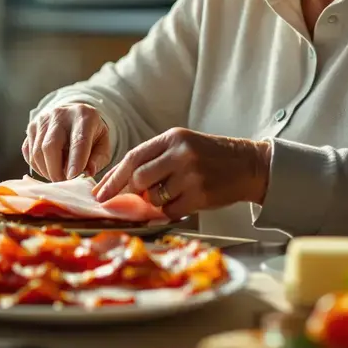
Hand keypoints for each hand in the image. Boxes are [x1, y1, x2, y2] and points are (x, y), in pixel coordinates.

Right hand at [22, 104, 110, 180]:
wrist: (74, 116)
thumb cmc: (91, 134)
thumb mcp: (103, 144)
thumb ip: (98, 159)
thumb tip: (88, 172)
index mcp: (84, 115)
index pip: (78, 140)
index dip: (75, 160)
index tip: (72, 177)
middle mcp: (60, 114)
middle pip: (51, 146)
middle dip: (55, 170)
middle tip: (63, 182)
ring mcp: (43, 119)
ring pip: (37, 151)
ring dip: (46, 170)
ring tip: (58, 175)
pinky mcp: (31, 127)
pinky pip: (29, 152)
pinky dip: (37, 166)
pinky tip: (48, 168)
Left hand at [93, 128, 272, 218]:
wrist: (248, 165)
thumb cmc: (210, 157)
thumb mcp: (183, 146)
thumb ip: (154, 159)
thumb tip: (120, 183)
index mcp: (172, 137)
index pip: (133, 157)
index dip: (113, 177)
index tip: (99, 192)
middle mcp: (181, 154)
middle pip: (138, 178)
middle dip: (129, 192)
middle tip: (128, 199)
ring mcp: (191, 175)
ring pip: (153, 197)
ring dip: (154, 201)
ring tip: (172, 192)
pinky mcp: (200, 195)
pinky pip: (170, 210)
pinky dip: (170, 210)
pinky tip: (183, 201)